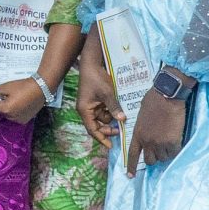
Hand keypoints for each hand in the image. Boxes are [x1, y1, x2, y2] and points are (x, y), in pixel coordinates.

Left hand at [0, 76, 49, 123]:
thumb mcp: (6, 86)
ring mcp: (18, 120)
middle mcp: (10, 117)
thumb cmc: (24, 85)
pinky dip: (11, 109)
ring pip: (4, 112)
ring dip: (4, 105)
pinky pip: (12, 115)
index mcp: (5, 109)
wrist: (43, 88)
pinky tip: (17, 101)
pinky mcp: (24, 120)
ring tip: (12, 95)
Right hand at [76, 31, 124, 148]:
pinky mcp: (97, 100)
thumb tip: (122, 119)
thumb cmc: (96, 78)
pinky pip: (105, 110)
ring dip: (112, 119)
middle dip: (108, 129)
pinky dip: (112, 111)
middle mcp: (87, 110)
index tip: (110, 145)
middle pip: (98, 125)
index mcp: (85, 110)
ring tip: (123, 119)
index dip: (101, 138)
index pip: (92, 129)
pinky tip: (120, 110)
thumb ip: (114, 107)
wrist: (92, 63)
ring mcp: (92, 105)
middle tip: (120, 131)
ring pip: (103, 118)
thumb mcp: (107, 93)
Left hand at [123, 88, 189, 175]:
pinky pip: (174, 153)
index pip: (133, 154)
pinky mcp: (172, 141)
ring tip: (169, 141)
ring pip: (163, 158)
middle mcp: (147, 141)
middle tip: (160, 149)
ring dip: (166, 153)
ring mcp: (160, 142)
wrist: (167, 95)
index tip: (130, 176)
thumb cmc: (153, 100)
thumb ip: (142, 127)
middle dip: (155, 157)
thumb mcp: (141, 115)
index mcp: (137, 134)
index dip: (131, 166)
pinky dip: (176, 149)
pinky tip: (177, 141)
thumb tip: (146, 133)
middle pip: (150, 160)